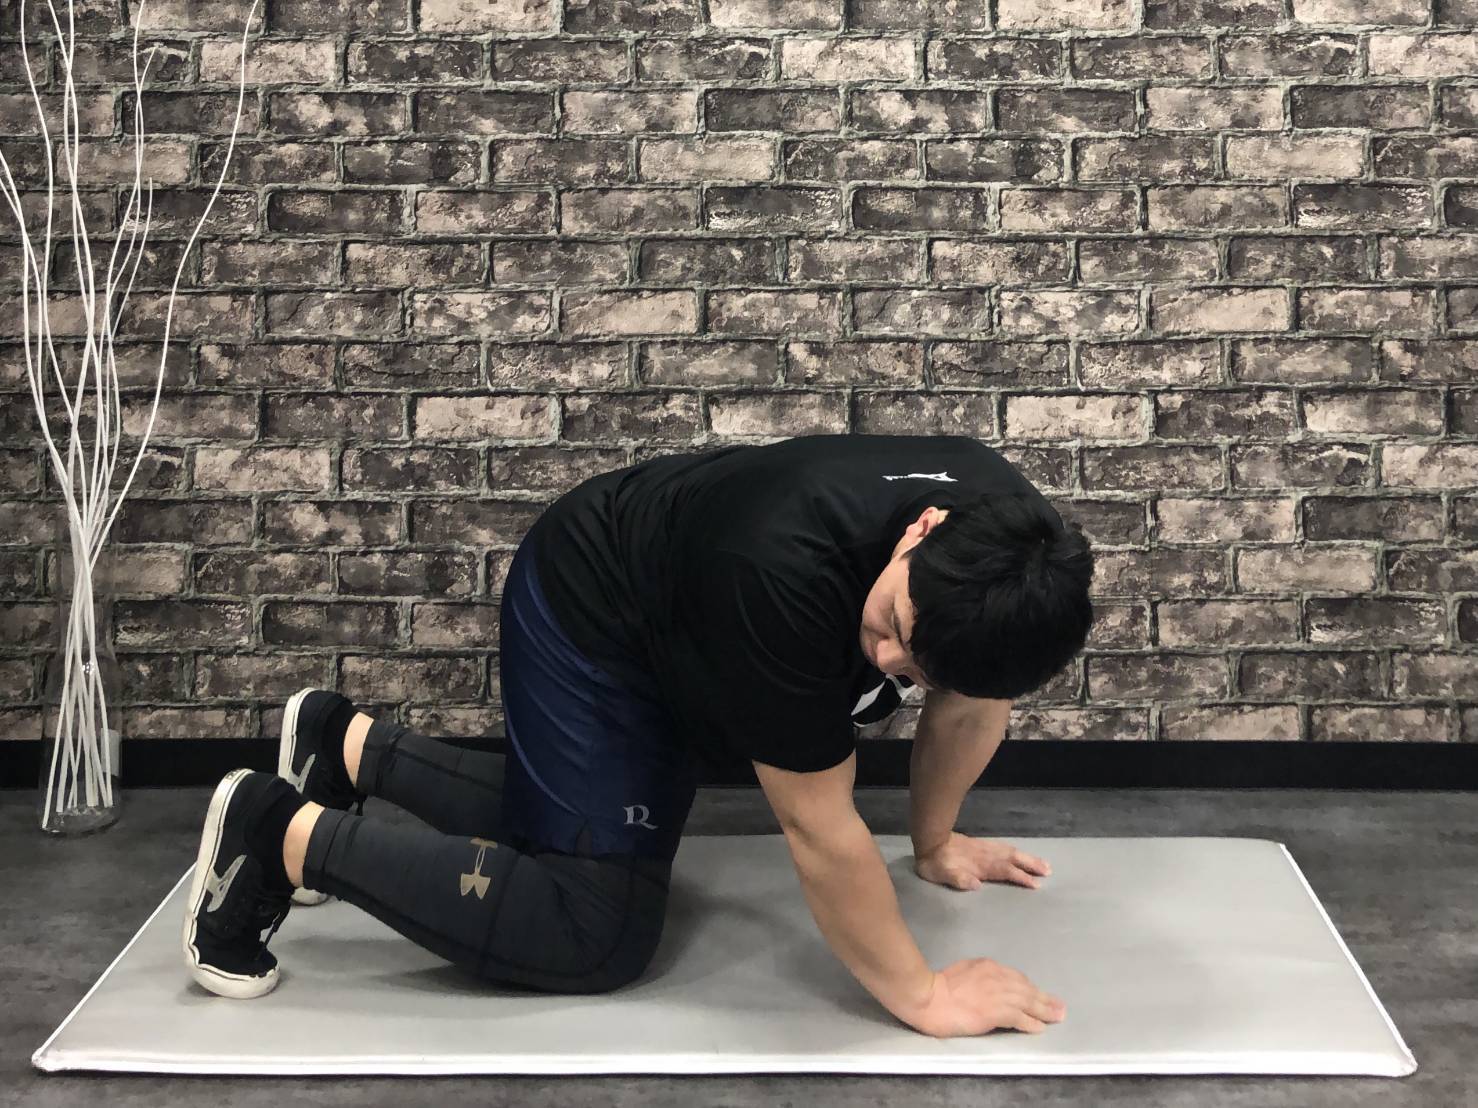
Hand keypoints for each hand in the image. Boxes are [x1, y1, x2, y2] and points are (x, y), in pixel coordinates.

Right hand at [910, 957, 1066, 1038]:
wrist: (928, 997)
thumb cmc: (937, 986)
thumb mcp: (961, 971)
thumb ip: (977, 976)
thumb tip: (985, 986)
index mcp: (987, 966)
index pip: (1014, 977)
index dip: (1028, 988)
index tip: (1036, 994)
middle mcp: (997, 977)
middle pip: (1026, 988)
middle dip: (1044, 998)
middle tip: (1059, 1006)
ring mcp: (998, 994)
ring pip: (1028, 1002)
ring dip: (1044, 1010)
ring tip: (1057, 1016)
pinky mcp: (997, 1012)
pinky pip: (1020, 1018)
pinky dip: (1032, 1023)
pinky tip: (1040, 1028)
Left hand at [912, 831, 1051, 891]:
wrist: (929, 841)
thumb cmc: (935, 864)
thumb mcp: (941, 875)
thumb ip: (958, 880)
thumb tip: (976, 885)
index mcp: (980, 865)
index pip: (1005, 871)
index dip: (1020, 877)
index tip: (1035, 884)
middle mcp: (987, 856)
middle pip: (1013, 859)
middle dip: (1031, 865)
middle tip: (1049, 871)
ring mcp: (985, 849)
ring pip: (1011, 852)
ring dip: (1028, 858)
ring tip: (1044, 864)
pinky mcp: (982, 846)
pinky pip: (1004, 847)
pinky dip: (1017, 852)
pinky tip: (1021, 854)